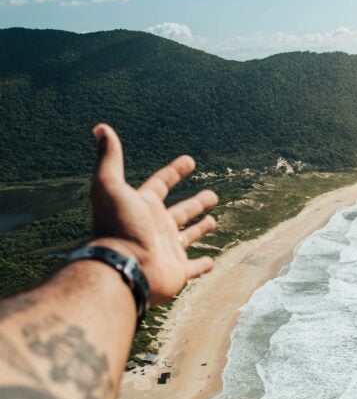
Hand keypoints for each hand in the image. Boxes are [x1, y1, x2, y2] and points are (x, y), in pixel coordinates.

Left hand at [89, 124, 217, 304]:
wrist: (123, 267)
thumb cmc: (118, 226)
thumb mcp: (109, 185)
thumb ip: (109, 158)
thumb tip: (100, 127)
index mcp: (144, 207)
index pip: (161, 184)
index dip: (174, 171)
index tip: (190, 161)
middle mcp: (156, 227)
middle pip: (181, 211)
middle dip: (196, 202)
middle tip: (213, 195)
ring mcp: (168, 249)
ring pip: (188, 236)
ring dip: (200, 229)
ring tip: (214, 221)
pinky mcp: (177, 271)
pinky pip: (193, 267)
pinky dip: (203, 265)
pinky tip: (211, 262)